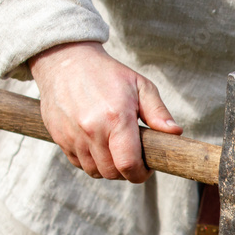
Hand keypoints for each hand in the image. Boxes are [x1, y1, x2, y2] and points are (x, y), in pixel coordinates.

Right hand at [28, 41, 181, 181]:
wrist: (65, 60)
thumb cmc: (106, 73)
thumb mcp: (139, 85)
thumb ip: (158, 112)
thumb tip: (175, 133)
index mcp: (115, 118)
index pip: (128, 165)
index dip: (141, 173)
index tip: (146, 167)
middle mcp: (92, 131)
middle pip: (112, 173)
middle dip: (126, 171)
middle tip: (132, 156)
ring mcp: (72, 136)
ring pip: (94, 171)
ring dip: (107, 167)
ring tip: (114, 149)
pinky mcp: (59, 138)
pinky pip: (78, 163)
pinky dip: (90, 160)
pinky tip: (97, 144)